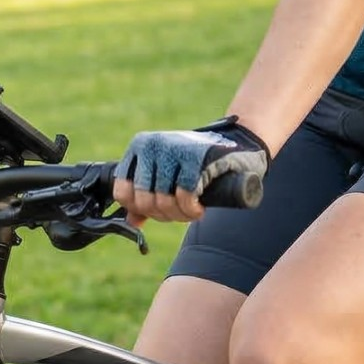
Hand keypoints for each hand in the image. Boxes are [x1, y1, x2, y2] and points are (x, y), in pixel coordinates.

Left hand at [113, 119, 269, 223]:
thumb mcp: (167, 172)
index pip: (122, 191)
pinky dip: (191, 211)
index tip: (158, 211)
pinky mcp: (197, 158)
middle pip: (144, 200)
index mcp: (139, 146)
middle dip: (162, 215)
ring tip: (191, 212)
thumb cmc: (200, 160)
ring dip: (180, 216)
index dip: (139, 209)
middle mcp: (152, 145)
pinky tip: (199, 209)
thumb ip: (147, 194)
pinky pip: (185, 197)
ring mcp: (174, 150)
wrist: (240, 141)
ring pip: (164, 201)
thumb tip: (131, 222)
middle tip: (179, 214)